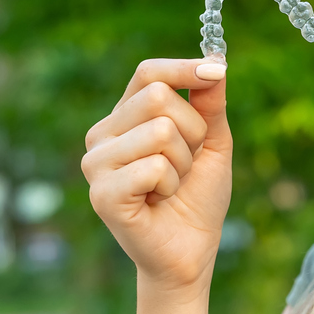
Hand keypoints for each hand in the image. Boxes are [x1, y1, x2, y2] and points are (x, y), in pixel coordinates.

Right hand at [81, 58, 232, 292]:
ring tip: (171, 185)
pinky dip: (172, 185)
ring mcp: (97, 164)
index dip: (184, 68)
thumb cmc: (197, 195)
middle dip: (193, 132)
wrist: (191, 250)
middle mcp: (102, 135)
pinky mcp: (102, 194)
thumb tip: (215, 63)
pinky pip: (154, 167)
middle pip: (159, 98)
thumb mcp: (212, 142)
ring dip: (183, 163)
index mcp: (125, 117)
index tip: (216, 72)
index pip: (148, 73)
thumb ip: (210, 103)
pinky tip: (159, 201)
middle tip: (185, 164)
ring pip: (162, 132)